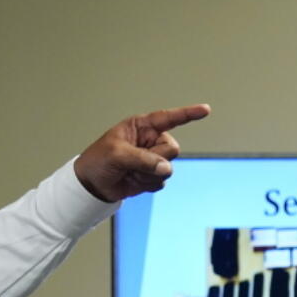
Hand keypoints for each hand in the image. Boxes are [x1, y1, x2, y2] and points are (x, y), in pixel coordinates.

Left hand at [73, 104, 209, 201]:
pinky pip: (161, 181)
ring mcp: (152, 159)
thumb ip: (143, 159)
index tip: (205, 110)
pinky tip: (132, 181)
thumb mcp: (117, 154)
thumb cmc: (98, 161)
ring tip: (129, 172)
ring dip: (147, 174)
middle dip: (155, 159)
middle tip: (133, 163)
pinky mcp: (151, 176)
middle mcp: (150, 141)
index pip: (168, 118)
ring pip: (168, 168)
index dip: (188, 114)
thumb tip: (166, 168)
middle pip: (172, 149)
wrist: (92, 185)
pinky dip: (146, 184)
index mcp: (141, 126)